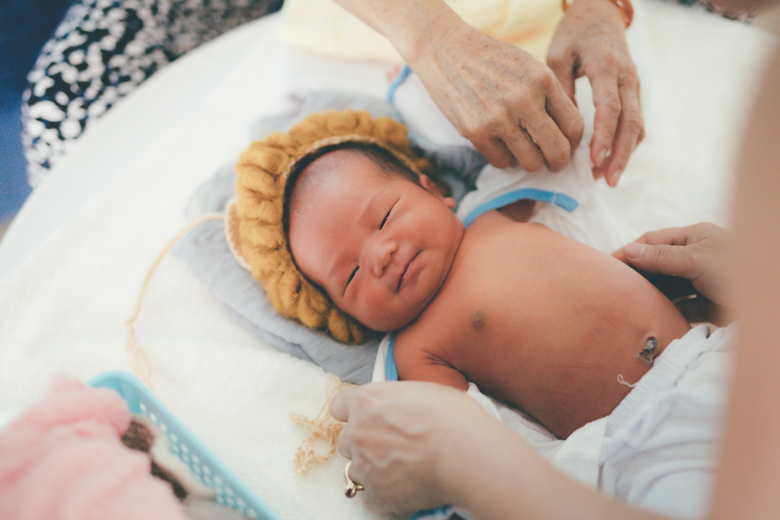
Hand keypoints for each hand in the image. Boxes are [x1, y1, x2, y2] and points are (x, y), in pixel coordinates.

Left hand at [330, 381, 485, 513]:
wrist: (463, 452)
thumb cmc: (452, 416)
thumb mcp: (421, 390)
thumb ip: (398, 400)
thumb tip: (401, 408)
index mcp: (367, 401)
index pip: (339, 404)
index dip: (352, 411)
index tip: (365, 416)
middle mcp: (358, 432)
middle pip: (347, 440)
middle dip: (364, 442)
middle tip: (392, 445)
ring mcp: (364, 466)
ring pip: (355, 470)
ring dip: (372, 469)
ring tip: (401, 469)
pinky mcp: (377, 495)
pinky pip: (370, 497)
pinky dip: (384, 495)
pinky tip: (405, 488)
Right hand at [412, 20, 583, 171]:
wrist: (446, 51)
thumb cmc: (489, 60)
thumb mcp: (528, 67)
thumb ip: (548, 96)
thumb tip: (565, 133)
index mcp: (542, 80)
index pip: (574, 125)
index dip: (574, 143)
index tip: (567, 147)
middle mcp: (524, 100)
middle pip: (557, 150)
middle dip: (558, 163)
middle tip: (553, 164)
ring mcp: (498, 118)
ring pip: (530, 163)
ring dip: (530, 162)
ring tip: (523, 151)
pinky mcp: (476, 132)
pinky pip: (501, 162)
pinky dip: (504, 159)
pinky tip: (500, 145)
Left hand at [547, 0, 643, 186]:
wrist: (600, 12)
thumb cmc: (574, 33)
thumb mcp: (557, 55)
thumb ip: (560, 89)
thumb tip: (561, 126)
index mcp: (606, 67)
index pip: (610, 108)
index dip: (604, 137)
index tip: (594, 160)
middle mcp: (626, 77)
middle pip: (631, 122)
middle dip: (620, 154)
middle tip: (607, 180)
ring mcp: (633, 84)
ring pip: (638, 124)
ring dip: (624, 153)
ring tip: (605, 178)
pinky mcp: (633, 91)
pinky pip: (635, 121)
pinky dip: (625, 143)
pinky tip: (609, 161)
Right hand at [613, 223, 730, 322]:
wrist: (778, 300)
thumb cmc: (741, 269)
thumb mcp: (697, 259)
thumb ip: (661, 256)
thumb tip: (629, 250)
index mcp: (694, 238)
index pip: (653, 241)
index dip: (629, 252)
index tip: (607, 265)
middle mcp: (696, 258)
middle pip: (658, 265)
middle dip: (638, 275)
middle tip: (614, 287)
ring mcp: (701, 282)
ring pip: (668, 287)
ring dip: (651, 295)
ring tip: (629, 303)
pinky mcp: (707, 305)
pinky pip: (681, 308)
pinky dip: (667, 312)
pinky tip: (652, 317)